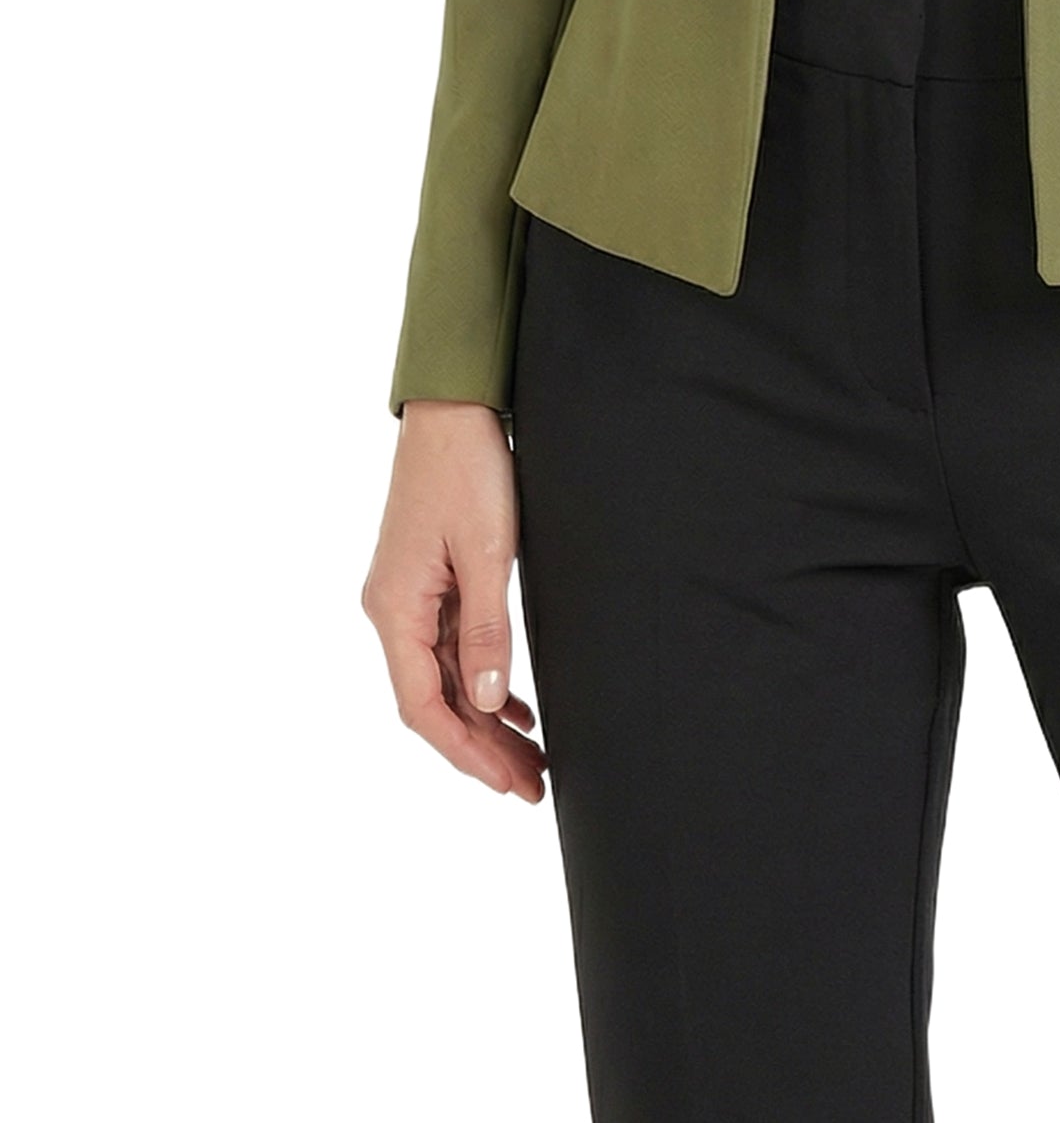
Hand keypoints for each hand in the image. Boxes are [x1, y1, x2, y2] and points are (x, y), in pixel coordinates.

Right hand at [362, 399, 546, 801]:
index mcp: (395, 609)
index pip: (422, 706)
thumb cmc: (467, 469)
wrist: (454, 409)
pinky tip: (513, 706)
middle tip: (531, 785)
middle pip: (435, 700)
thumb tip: (484, 703)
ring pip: (445, 678)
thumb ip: (485, 630)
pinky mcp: (429, 581)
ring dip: (484, 720)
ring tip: (530, 758)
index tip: (506, 783)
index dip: (465, 752)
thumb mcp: (486, 551)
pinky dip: (481, 680)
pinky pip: (451, 648)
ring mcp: (409, 597)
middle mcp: (393, 610)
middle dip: (481, 748)